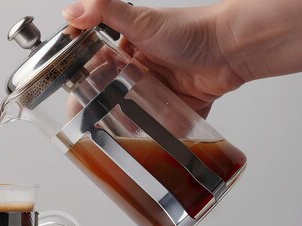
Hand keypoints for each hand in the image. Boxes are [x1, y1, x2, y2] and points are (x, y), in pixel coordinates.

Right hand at [62, 0, 242, 117]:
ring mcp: (157, 87)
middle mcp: (140, 66)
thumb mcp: (141, 20)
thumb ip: (104, 11)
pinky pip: (159, 121)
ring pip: (133, 110)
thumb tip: (71, 12)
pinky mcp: (174, 104)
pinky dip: (153, 129)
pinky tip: (143, 137)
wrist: (231, 49)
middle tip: (91, 122)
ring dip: (125, 121)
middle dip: (101, 107)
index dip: (82, 82)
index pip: (95, 65)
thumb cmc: (191, 31)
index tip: (73, 98)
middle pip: (111, 92)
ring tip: (116, 133)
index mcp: (128, 45)